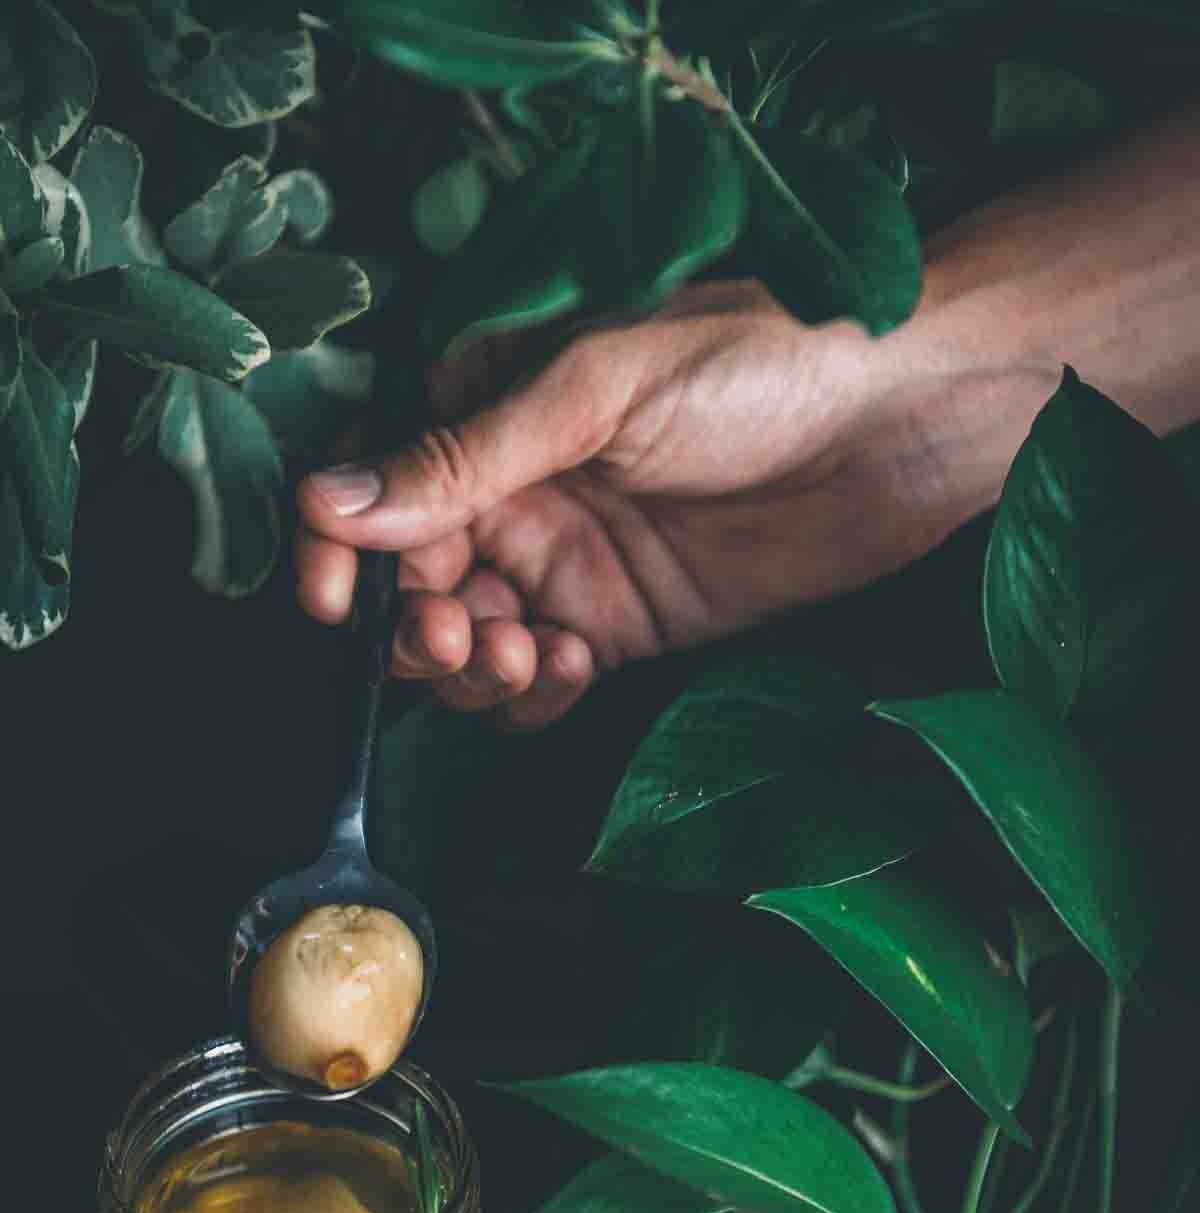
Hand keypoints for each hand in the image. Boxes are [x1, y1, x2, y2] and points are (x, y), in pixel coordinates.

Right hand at [295, 278, 1057, 728]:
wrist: (896, 423)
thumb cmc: (757, 364)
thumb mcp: (595, 391)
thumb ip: (467, 457)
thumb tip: (330, 500)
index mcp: (491, 417)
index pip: (377, 498)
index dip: (340, 555)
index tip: (335, 599)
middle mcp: (516, 497)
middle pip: (409, 588)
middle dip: (413, 624)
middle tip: (454, 628)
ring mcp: (568, 568)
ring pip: (469, 646)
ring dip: (471, 666)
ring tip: (521, 650)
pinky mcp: (624, 627)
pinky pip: (544, 680)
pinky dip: (536, 690)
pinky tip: (571, 665)